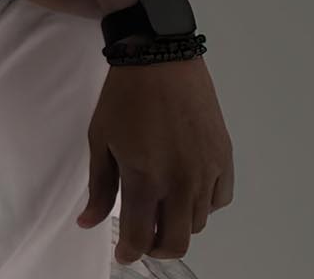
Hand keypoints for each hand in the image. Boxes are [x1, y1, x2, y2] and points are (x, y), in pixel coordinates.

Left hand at [75, 57, 235, 264]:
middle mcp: (182, 182)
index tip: (123, 254)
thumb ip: (99, 187)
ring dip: (179, 224)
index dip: (130, 252)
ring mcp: (207, 171)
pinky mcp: (224, 157)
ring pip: (199, 222)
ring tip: (161, 209)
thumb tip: (88, 222)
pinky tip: (186, 191)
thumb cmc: (124, 96)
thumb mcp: (100, 140)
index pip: (143, 236)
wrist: (160, 58)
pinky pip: (219, 200)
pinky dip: (203, 205)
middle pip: (177, 241)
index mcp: (147, 179)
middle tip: (143, 238)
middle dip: (157, 247)